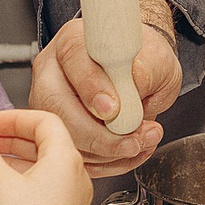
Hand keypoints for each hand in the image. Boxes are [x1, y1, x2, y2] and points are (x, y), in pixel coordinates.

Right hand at [0, 109, 94, 204]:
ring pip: (43, 165)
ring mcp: (70, 200)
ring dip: (15, 157)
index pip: (45, 121)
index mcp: (66, 162)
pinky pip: (42, 186)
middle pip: (45, 142)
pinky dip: (21, 178)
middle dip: (12, 136)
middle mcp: (75, 178)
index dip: (14, 117)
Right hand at [27, 1, 182, 176]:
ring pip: (62, 134)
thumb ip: (144, 72)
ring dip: (105, 151)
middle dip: (97, 133)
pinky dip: (104, 162)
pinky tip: (129, 153)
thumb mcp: (156, 58)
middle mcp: (53, 70)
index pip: (75, 61)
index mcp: (74, 41)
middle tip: (131, 140)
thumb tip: (131, 94)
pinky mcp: (56, 130)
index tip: (113, 109)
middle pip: (57, 105)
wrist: (140, 72)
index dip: (92, 87)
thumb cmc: (143, 59)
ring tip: (139, 144)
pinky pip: (73, 153)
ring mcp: (49, 102)